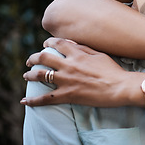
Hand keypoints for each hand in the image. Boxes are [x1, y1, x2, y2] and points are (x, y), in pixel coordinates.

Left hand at [21, 37, 135, 106]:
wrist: (120, 87)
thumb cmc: (113, 70)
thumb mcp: (100, 54)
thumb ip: (84, 48)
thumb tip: (70, 43)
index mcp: (77, 54)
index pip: (57, 43)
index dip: (48, 43)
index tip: (45, 45)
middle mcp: (69, 66)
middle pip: (43, 58)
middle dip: (33, 58)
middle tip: (30, 61)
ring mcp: (66, 81)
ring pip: (41, 76)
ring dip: (31, 74)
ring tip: (27, 75)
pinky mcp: (67, 95)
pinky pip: (46, 98)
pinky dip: (33, 100)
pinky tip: (24, 101)